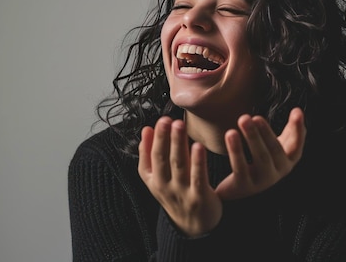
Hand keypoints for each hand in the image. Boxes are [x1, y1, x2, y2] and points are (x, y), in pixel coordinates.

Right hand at [138, 117, 221, 236]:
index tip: (158, 121)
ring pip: (179, 164)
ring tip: (179, 125)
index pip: (151, 158)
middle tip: (167, 119)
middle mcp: (165, 187)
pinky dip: (197, 161)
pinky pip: (198, 177)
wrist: (194, 228)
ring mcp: (182, 192)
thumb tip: (146, 129)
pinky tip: (199, 146)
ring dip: (178, 143)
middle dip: (164, 138)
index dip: (153, 139)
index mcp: (153, 181)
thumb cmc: (176, 196)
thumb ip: (149, 155)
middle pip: (163, 159)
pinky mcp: (199, 197)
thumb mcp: (157, 179)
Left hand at [215, 108, 305, 200]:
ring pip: (260, 158)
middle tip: (254, 116)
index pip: (296, 145)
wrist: (238, 189)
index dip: (298, 129)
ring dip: (253, 137)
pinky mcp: (244, 186)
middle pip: (274, 151)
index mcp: (286, 161)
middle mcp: (277, 173)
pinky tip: (230, 133)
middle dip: (266, 132)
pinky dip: (236, 150)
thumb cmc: (261, 162)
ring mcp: (261, 181)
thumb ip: (289, 131)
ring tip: (243, 119)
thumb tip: (298, 111)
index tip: (297, 112)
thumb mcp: (276, 147)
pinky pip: (240, 167)